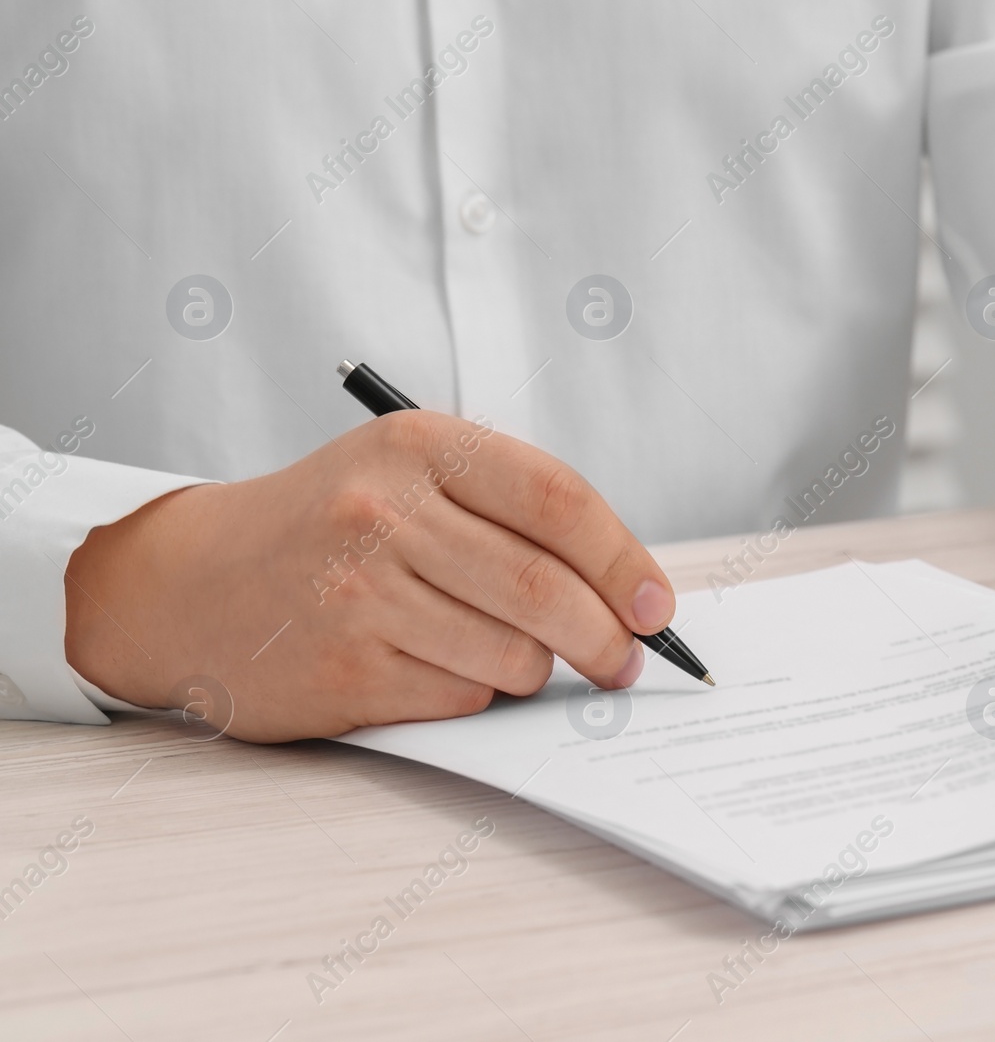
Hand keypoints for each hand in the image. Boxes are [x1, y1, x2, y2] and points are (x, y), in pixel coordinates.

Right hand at [63, 411, 675, 741]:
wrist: (190, 581)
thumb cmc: (330, 526)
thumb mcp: (411, 476)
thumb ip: (511, 513)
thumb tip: (628, 591)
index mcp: (421, 447)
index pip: (559, 502)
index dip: (623, 561)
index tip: (655, 605)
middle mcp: (386, 513)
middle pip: (547, 591)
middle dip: (608, 639)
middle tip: (623, 661)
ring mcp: (359, 594)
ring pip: (514, 655)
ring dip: (538, 670)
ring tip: (518, 656)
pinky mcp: (343, 669)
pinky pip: (462, 696)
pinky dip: (478, 692)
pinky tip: (441, 666)